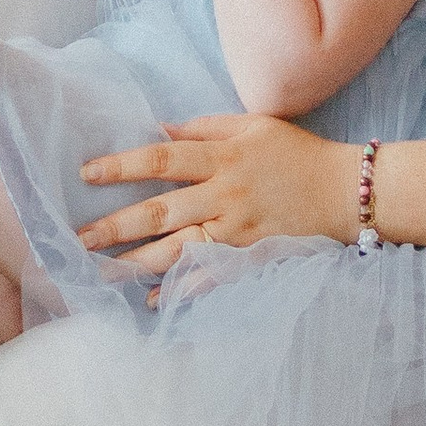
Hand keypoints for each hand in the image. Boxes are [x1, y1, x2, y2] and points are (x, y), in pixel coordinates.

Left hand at [79, 112, 358, 271]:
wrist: (349, 191)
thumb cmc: (297, 153)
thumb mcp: (253, 125)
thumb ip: (205, 127)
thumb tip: (159, 129)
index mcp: (223, 157)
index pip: (163, 158)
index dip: (123, 165)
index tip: (87, 172)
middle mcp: (226, 194)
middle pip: (161, 211)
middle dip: (115, 226)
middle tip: (77, 239)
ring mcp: (239, 230)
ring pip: (179, 249)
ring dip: (136, 263)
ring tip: (100, 274)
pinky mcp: (253, 256)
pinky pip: (211, 276)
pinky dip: (183, 289)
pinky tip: (153, 300)